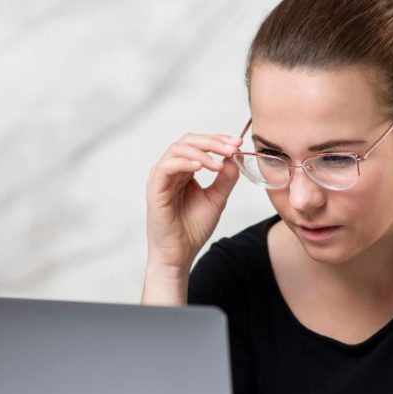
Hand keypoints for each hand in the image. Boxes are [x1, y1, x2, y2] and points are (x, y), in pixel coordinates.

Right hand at [146, 132, 241, 270]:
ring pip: (178, 149)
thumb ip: (226, 179)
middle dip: (212, 141)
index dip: (218, 140)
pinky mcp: (154, 188)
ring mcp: (161, 178)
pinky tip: (201, 166)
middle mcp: (171, 170)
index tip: (237, 143)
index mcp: (184, 171)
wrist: (180, 253)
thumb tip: (235, 158)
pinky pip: (166, 166)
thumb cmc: (193, 229)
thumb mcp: (217, 199)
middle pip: (188, 141)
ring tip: (219, 163)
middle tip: (231, 147)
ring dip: (202, 152)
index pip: (199, 144)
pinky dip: (184, 162)